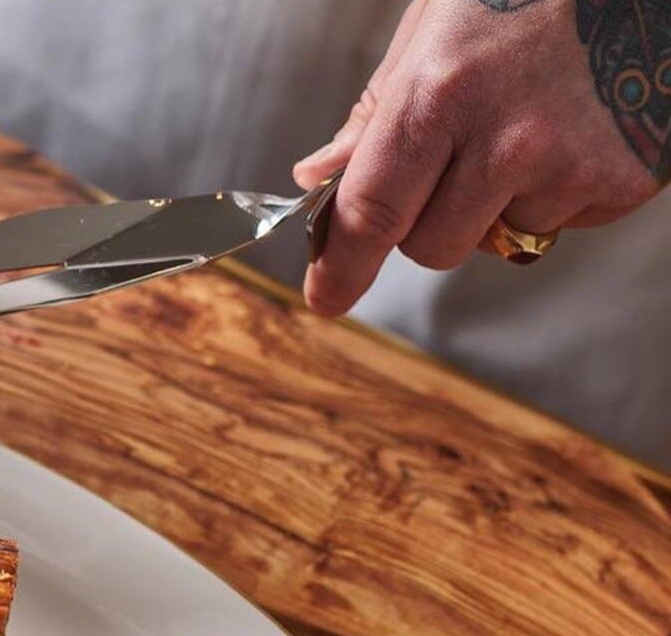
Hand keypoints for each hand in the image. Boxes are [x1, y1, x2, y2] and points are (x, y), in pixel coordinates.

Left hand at [292, 0, 667, 315]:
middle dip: (425, 222)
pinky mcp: (623, 181)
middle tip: (453, 158)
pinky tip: (568, 132)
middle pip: (431, 247)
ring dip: (497, 204)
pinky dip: (554, 194)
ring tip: (525, 125)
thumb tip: (320, 177)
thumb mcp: (432, 30)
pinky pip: (560, 225)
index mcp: (441, 93)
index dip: (342, 265)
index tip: (326, 297)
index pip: (372, 211)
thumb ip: (376, 113)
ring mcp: (570, 165)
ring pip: (497, 239)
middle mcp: (507, 139)